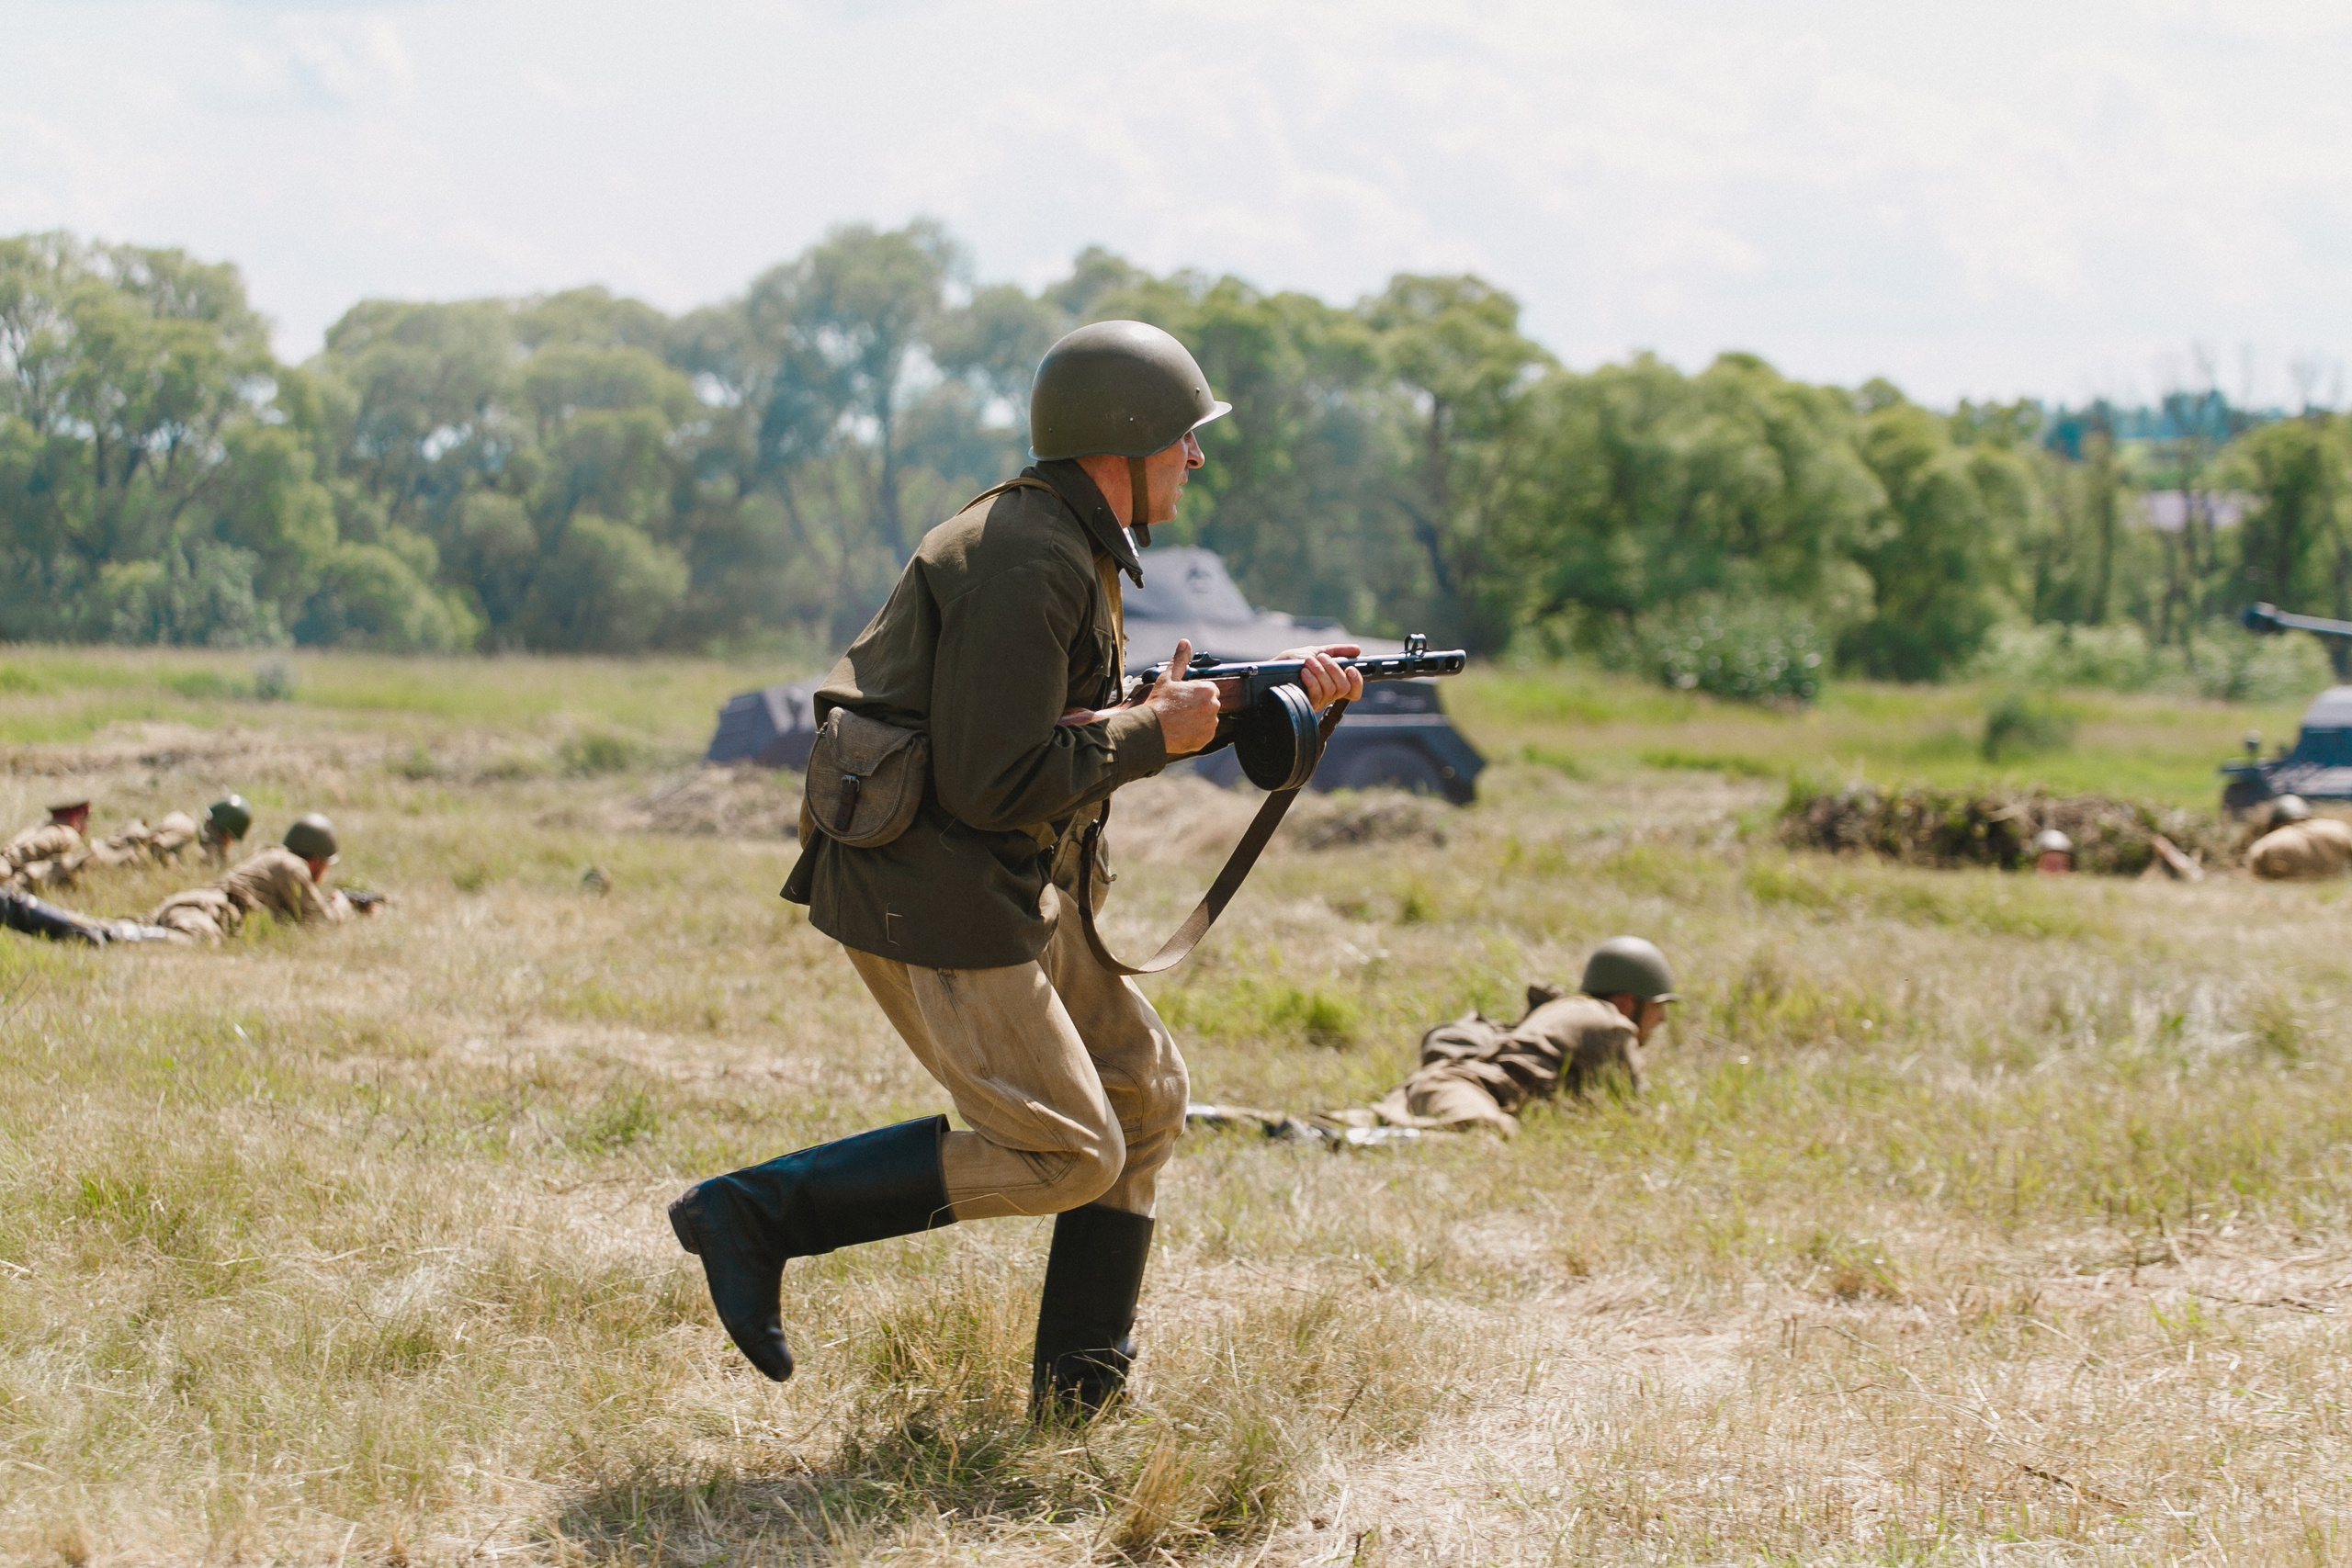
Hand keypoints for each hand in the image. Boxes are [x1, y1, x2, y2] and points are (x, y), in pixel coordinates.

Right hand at [1144, 637, 1221, 755]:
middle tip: (1181, 708)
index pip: (1210, 689)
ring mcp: (1210, 724)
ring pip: (1208, 719)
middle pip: (1210, 704)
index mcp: (1206, 690)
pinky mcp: (1206, 739)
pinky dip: (1197, 732)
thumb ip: (1180, 660)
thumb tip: (1184, 643)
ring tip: (1181, 719)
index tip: (1184, 697)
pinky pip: (1205, 733)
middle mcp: (1213, 707)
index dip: (1196, 692)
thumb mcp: (1168, 678)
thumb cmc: (1158, 703)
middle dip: (1199, 705)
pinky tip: (1183, 729)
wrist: (1151, 730)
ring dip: (1199, 719)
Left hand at [1275, 643, 1364, 712]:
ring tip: (1308, 662)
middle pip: (1344, 687)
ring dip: (1320, 671)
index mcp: (1333, 683)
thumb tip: (1357, 650)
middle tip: (1322, 658)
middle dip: (1334, 669)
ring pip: (1331, 690)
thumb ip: (1335, 651)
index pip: (1354, 690)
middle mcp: (1328, 695)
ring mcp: (1317, 701)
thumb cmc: (1292, 663)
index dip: (1357, 681)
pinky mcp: (1306, 704)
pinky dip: (1312, 679)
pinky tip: (1304, 671)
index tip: (1350, 669)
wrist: (1271, 670)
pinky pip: (1317, 694)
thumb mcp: (1315, 652)